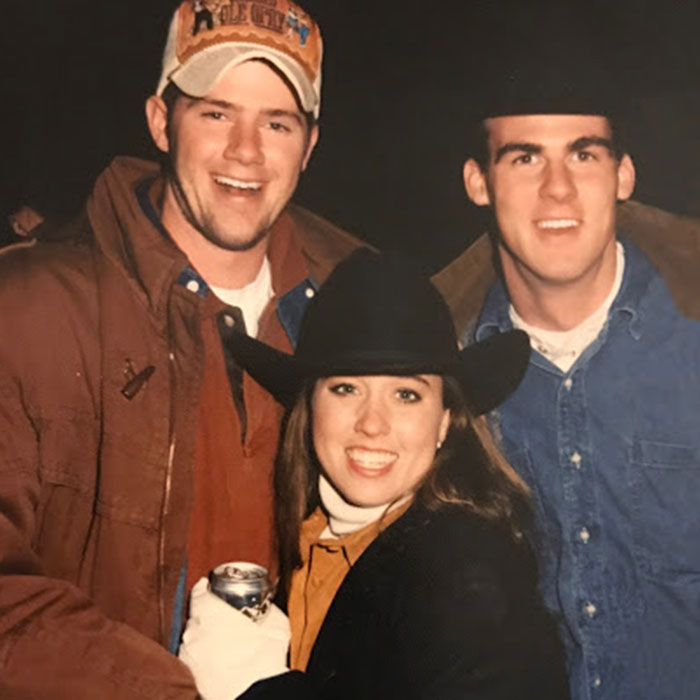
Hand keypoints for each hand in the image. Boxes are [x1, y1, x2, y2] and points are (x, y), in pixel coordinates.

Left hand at [179, 577, 289, 699]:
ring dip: (204, 636)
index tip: (210, 586)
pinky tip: (219, 660)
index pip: (199, 592)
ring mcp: (188, 654)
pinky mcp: (189, 675)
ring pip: (194, 638)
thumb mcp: (275, 623)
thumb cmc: (263, 657)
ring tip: (223, 640)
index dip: (205, 588)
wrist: (254, 694)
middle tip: (224, 616)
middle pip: (196, 615)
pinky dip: (203, 656)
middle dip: (208, 614)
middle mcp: (193, 630)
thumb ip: (266, 610)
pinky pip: (194, 658)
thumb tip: (268, 607)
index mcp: (210, 612)